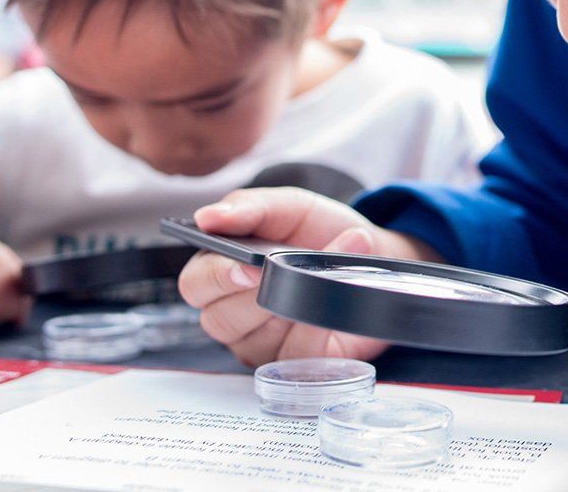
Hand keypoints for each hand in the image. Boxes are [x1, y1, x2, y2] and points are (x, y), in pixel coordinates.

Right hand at [178, 187, 441, 366]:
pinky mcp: (296, 362)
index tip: (246, 264)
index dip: (215, 276)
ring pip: (257, 339)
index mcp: (220, 271)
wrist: (371, 252)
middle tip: (283, 270)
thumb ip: (247, 208)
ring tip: (326, 268)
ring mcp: (263, 342)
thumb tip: (206, 217)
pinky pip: (297, 354)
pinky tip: (334, 300)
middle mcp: (234, 312)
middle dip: (253, 295)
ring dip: (295, 302)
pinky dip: (317, 325)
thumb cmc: (317, 230)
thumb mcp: (286, 206)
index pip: (196, 284)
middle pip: (219, 319)